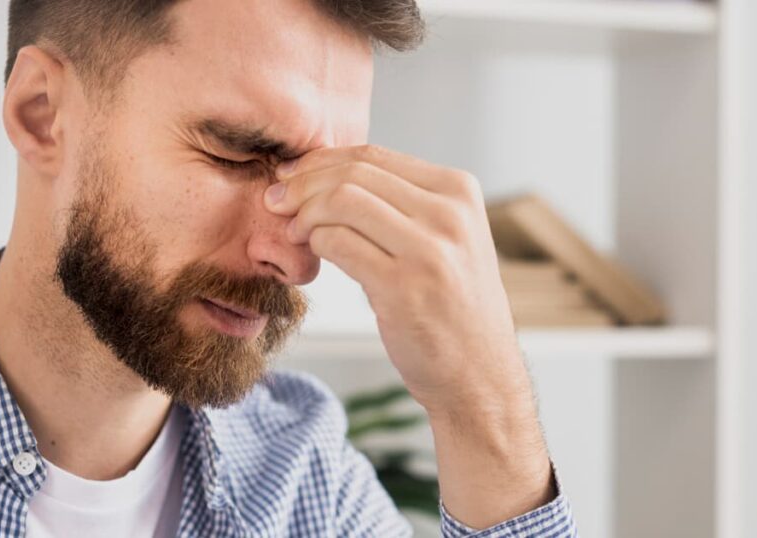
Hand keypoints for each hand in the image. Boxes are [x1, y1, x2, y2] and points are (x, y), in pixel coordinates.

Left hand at [264, 145, 529, 413]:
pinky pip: (338, 243)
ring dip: (304, 212)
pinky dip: (314, 241)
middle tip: (276, 201)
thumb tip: (329, 175)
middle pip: (355, 174)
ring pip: (342, 201)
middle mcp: (450, 215)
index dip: (321, 161)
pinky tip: (310, 251)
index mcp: (460, 192)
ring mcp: (430, 250)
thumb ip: (403, 205)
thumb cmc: (452, 308)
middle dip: (303, 183)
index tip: (292, 177)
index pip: (374, 156)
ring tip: (292, 230)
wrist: (480, 375)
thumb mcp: (447, 240)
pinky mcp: (403, 287)